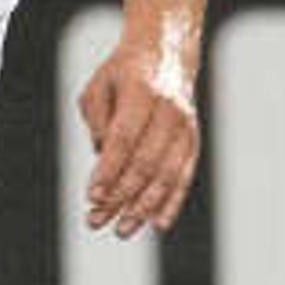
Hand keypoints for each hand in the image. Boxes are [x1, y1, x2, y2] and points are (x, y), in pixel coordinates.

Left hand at [77, 32, 200, 236]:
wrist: (166, 54)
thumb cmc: (121, 74)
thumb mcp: (97, 88)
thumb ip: (97, 122)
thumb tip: (103, 162)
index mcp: (141, 92)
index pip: (124, 138)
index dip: (108, 170)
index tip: (91, 197)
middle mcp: (169, 110)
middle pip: (145, 162)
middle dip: (120, 196)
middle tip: (96, 220)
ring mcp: (185, 127)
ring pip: (167, 174)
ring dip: (143, 207)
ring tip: (122, 230)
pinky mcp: (193, 140)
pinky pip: (184, 176)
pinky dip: (172, 201)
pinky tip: (157, 224)